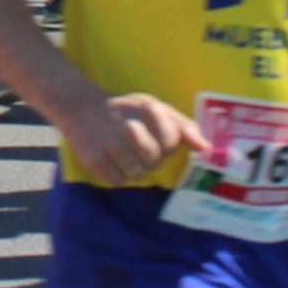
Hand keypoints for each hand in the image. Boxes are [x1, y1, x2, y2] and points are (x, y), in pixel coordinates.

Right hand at [49, 91, 206, 187]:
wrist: (80, 107)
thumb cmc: (126, 110)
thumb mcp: (156, 108)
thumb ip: (184, 127)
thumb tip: (207, 149)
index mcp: (148, 108)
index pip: (171, 142)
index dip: (166, 146)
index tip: (156, 139)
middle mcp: (128, 125)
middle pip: (154, 161)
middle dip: (150, 158)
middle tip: (138, 147)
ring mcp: (108, 143)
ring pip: (136, 174)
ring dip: (134, 168)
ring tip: (124, 153)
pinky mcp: (92, 158)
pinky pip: (116, 181)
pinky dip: (117, 175)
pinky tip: (111, 159)